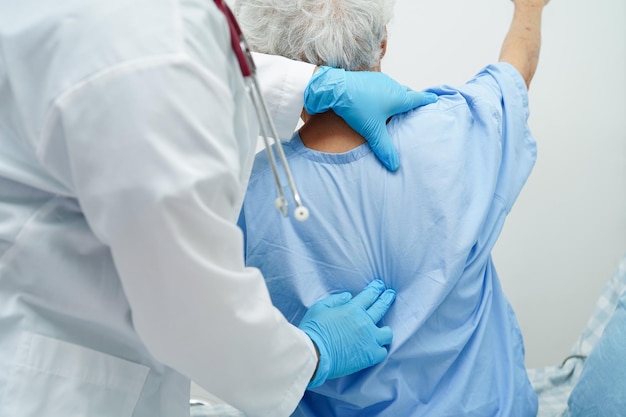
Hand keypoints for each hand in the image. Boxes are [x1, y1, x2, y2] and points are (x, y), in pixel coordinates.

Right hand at [298, 279, 395, 387]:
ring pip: (387, 333)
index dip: (376, 289)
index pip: (369, 295)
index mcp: (352, 309)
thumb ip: (335, 300)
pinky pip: (383, 351)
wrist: (314, 354)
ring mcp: (369, 339)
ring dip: (384, 330)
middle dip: (387, 298)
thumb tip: (349, 296)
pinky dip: (380, 349)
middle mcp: (364, 322)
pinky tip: (376, 348)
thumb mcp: (319, 307)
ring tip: (383, 330)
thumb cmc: (313, 330)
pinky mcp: (370, 356)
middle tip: (390, 295)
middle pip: (381, 307)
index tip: (380, 286)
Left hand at [304, 67, 437, 170]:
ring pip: (395, 89)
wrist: (335, 88)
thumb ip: (384, 148)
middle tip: (416, 107)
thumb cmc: (357, 106)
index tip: (435, 99)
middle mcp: (392, 86)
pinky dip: (385, 94)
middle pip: (407, 93)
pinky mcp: (368, 80)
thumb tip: (394, 165)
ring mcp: (380, 81)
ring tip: (398, 107)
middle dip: (413, 100)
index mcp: (399, 97)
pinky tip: (378, 102)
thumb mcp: (372, 131)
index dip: (427, 100)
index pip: (418, 99)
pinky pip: (382, 87)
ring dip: (398, 97)